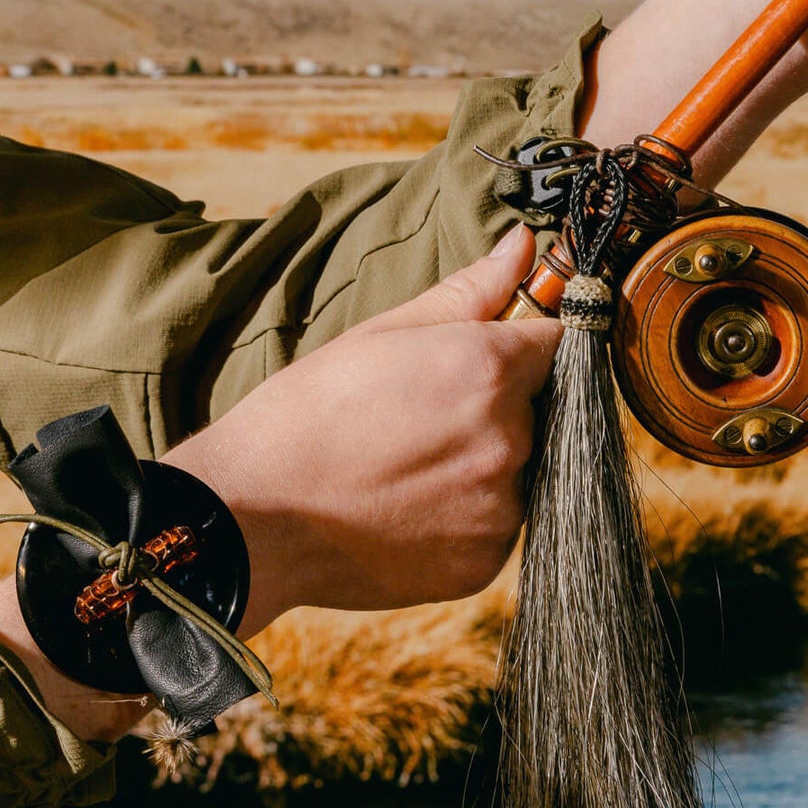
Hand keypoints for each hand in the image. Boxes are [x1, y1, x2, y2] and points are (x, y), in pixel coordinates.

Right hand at [0, 228, 558, 741]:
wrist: (252, 517)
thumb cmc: (305, 414)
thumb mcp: (382, 334)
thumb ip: (469, 292)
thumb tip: (527, 245)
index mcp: (488, 369)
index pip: (555, 343)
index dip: (518, 348)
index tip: (481, 361)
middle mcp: (508, 439)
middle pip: (536, 410)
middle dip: (492, 408)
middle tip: (417, 417)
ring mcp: (500, 508)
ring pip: (518, 471)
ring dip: (479, 463)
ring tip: (404, 466)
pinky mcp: (484, 562)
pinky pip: (495, 525)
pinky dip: (463, 516)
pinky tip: (406, 506)